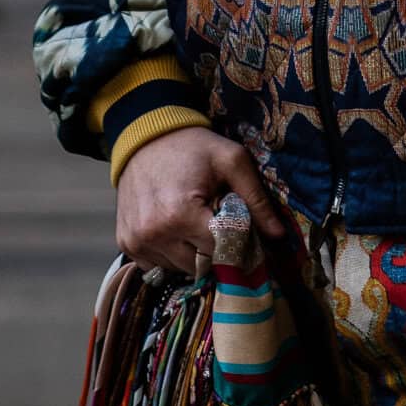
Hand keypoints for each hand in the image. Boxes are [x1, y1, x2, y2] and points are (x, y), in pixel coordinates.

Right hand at [115, 125, 283, 279]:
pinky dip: (172, 254)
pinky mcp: (127, 243)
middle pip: (201, 265)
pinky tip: (178, 230)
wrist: (146, 136)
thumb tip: (279, 236)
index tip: (244, 230)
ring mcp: (137, 242)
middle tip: (220, 224)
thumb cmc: (193, 147)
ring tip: (197, 224)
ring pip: (180, 269)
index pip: (221, 251)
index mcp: (180, 215)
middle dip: (217, 250)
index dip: (237, 242)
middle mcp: (154, 234)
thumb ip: (256, 200)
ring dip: (194, 254)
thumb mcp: (232, 161)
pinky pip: (158, 266)